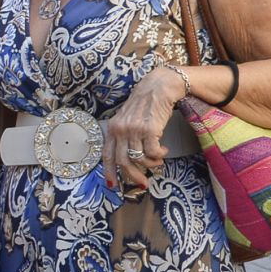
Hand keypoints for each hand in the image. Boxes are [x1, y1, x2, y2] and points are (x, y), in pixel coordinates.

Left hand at [104, 65, 186, 189]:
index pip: (107, 155)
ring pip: (139, 158)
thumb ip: (123, 135)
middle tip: (143, 183)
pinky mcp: (150, 129)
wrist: (159, 86)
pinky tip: (163, 151)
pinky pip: (153, 152)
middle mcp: (121, 130)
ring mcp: (134, 129)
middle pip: (123, 162)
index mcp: (112, 128)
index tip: (113, 185)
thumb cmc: (145, 104)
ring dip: (151, 164)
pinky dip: (159, 155)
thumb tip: (127, 158)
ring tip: (158, 161)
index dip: (109, 172)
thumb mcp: (127, 118)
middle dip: (133, 176)